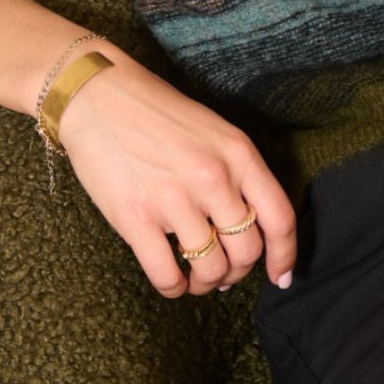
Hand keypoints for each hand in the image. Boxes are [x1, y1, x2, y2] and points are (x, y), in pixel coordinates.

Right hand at [55, 47, 296, 297]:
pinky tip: (171, 281)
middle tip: (223, 273)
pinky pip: (167, 275)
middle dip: (237, 272)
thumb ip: (236, 174)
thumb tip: (246, 229)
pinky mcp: (135, 218)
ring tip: (195, 277)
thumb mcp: (214, 132)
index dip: (285, 256)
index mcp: (239, 154)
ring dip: (205, 283)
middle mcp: (214, 177)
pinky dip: (174, 288)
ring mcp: (175, 199)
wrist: (98, 95)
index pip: (279, 218)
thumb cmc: (157, 114)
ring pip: (211, 269)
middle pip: (247, 251)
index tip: (281, 277)